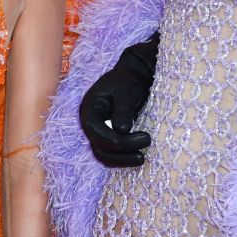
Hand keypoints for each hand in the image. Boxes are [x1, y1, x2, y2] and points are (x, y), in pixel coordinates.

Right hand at [78, 36, 158, 167]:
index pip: (93, 127)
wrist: (131, 77)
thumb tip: (121, 130)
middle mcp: (90, 123)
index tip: (125, 139)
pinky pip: (110, 154)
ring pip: (103, 154)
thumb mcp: (126, 92)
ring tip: (142, 158)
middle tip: (146, 140)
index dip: (107, 136)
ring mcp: (97, 132)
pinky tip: (138, 156)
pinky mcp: (106, 137)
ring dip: (122, 159)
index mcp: (90, 108)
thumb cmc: (127, 81)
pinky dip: (122, 158)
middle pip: (98, 145)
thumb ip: (122, 110)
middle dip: (121, 149)